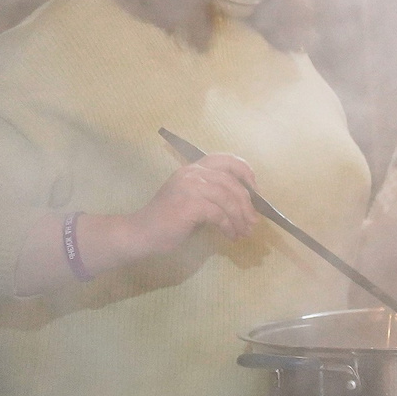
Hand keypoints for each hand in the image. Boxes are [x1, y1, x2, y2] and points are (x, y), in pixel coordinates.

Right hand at [127, 153, 259, 253]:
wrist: (140, 233)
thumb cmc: (168, 219)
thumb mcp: (192, 198)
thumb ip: (213, 192)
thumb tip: (246, 201)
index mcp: (193, 168)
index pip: (226, 160)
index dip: (245, 172)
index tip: (255, 190)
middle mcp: (192, 173)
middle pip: (232, 183)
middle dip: (247, 204)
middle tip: (254, 221)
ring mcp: (190, 187)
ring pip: (228, 199)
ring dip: (240, 218)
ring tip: (244, 232)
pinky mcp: (190, 204)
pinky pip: (219, 214)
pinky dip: (228, 226)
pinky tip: (230, 236)